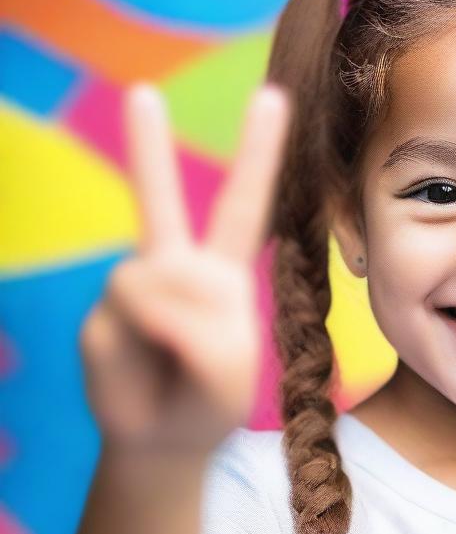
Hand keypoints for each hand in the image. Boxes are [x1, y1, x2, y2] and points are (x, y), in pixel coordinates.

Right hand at [80, 82, 291, 455]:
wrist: (163, 441)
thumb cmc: (209, 400)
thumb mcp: (233, 368)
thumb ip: (205, 329)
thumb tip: (149, 291)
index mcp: (224, 272)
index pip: (245, 204)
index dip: (259, 151)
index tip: (272, 96)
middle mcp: (178, 268)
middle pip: (164, 201)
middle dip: (146, 146)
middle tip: (140, 92)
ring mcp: (135, 286)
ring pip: (161, 280)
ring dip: (181, 326)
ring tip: (181, 361)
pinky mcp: (104, 311)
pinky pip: (137, 310)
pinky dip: (156, 339)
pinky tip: (149, 361)